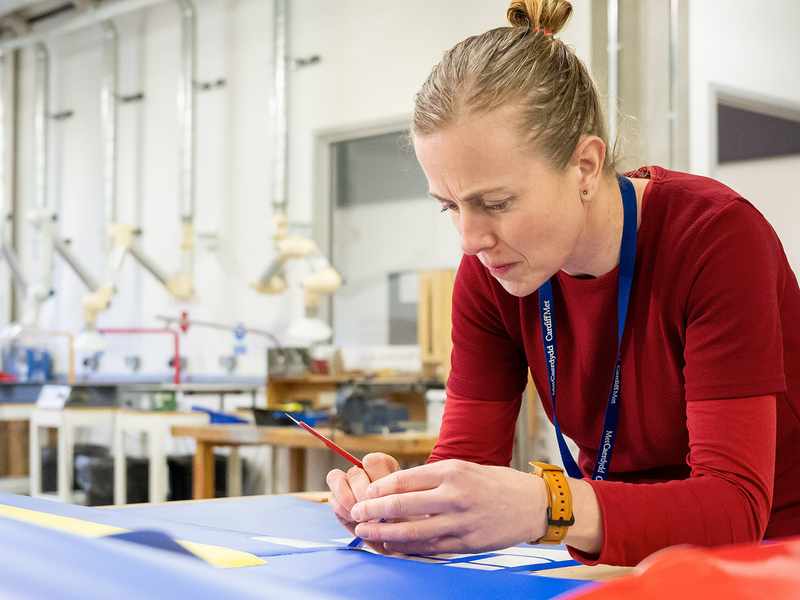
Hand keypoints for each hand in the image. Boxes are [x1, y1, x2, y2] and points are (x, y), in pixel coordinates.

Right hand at [325, 452, 399, 549]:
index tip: (383, 498)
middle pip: (354, 472)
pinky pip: (332, 498)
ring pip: (336, 478)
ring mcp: (348, 484)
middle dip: (361, 495)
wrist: (395, 541)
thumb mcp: (406, 506)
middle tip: (373, 514)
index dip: (374, 478)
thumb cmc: (405, 522)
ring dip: (348, 501)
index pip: (371, 461)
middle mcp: (365, 471)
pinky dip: (342, 511)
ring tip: (361, 518)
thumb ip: (391, 494)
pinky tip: (354, 520)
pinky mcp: (337, 499)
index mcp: (385, 466)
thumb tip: (373, 491)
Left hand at [349, 459, 548, 554]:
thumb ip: (431, 478)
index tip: (365, 494)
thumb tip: (394, 488)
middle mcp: (454, 495)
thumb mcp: (462, 468)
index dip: (379, 489)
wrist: (532, 504)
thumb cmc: (494, 482)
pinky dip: (408, 549)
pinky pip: (430, 549)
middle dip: (373, 512)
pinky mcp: (466, 543)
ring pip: (412, 532)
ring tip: (366, 534)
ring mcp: (460, 522)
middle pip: (402, 505)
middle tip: (356, 515)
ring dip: (384, 534)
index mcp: (451, 471)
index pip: (404, 479)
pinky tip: (393, 548)